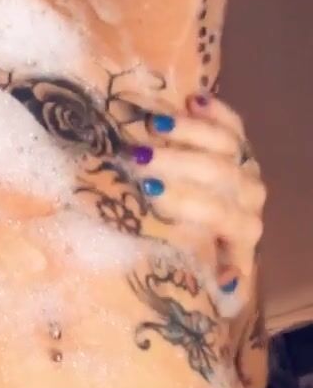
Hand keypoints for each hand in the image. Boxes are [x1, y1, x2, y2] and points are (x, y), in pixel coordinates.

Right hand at [128, 93, 265, 300]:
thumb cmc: (189, 254)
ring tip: (151, 126)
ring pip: (225, 144)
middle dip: (177, 163)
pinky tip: (189, 100)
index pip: (220, 213)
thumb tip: (222, 287)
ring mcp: (246, 167)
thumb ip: (203, 274)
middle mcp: (249, 198)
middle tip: (137, 156)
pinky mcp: (239, 145)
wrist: (208, 232)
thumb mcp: (194, 269)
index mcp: (242, 231)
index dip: (187, 201)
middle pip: (220, 174)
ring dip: (187, 134)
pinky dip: (213, 111)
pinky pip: (231, 122)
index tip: (149, 191)